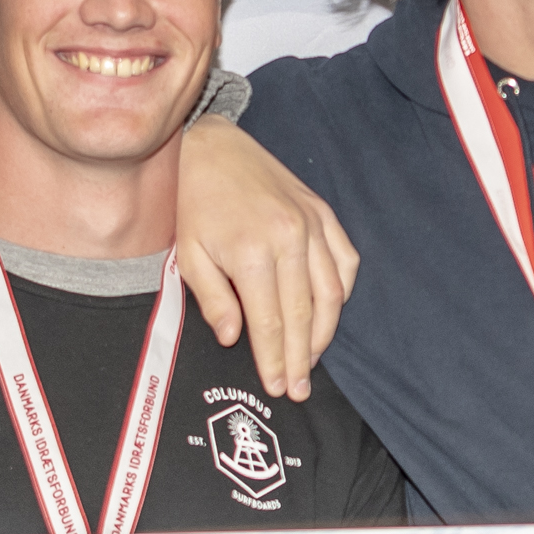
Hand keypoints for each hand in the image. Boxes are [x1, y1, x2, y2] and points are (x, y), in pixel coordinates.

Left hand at [175, 119, 358, 400]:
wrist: (212, 145)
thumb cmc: (195, 203)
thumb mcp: (188, 254)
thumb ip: (213, 299)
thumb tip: (235, 337)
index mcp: (252, 253)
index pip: (270, 322)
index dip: (275, 359)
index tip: (278, 387)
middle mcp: (289, 239)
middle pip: (303, 314)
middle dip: (303, 357)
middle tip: (300, 389)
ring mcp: (312, 224)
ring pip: (331, 293)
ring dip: (325, 331)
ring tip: (313, 358)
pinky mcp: (322, 213)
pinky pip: (345, 261)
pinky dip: (342, 291)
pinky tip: (329, 311)